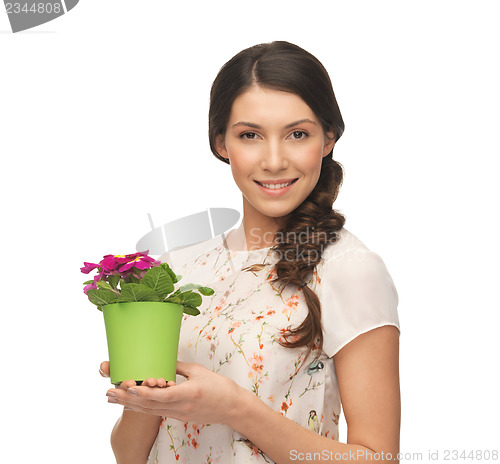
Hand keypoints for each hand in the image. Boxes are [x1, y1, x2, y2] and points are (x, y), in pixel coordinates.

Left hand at [104, 361, 242, 424]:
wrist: (233, 407)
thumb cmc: (220, 387)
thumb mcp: (199, 371)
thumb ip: (179, 367)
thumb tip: (163, 361)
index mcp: (188, 393)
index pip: (162, 396)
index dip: (144, 393)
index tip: (128, 388)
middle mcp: (181, 406)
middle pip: (150, 406)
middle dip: (127, 400)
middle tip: (108, 393)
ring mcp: (179, 413)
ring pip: (150, 410)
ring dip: (130, 404)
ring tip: (111, 398)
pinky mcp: (179, 416)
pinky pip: (157, 412)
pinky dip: (142, 407)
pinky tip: (130, 404)